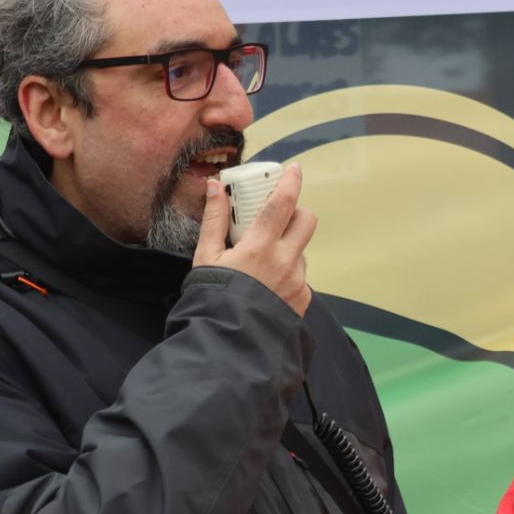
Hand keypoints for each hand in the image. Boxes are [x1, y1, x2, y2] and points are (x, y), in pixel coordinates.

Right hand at [193, 164, 314, 315]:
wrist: (229, 343)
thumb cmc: (213, 298)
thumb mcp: (206, 258)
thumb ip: (214, 220)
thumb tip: (217, 188)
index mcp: (260, 247)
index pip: (283, 203)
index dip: (291, 182)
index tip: (293, 170)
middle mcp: (285, 261)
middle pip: (306, 221)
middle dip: (296, 212)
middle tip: (278, 218)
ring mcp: (297, 281)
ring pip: (301, 251)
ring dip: (287, 248)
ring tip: (261, 265)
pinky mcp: (303, 299)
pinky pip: (300, 276)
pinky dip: (287, 274)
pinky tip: (267, 287)